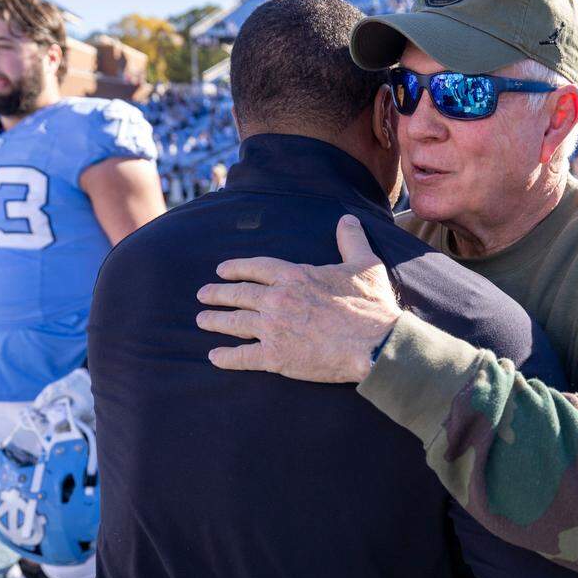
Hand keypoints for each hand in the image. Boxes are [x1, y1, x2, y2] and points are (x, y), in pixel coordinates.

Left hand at [195, 215, 402, 382]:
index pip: (255, 267)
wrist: (374, 343)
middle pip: (238, 294)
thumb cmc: (371, 305)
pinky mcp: (276, 357)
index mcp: (294, 276)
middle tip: (203, 295)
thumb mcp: (365, 264)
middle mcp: (277, 299)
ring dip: (215, 321)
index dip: (235, 268)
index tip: (221, 270)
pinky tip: (214, 357)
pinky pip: (242, 356)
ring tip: (202, 320)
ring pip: (234, 322)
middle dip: (217, 293)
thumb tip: (347, 220)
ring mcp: (273, 329)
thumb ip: (351, 240)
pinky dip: (226, 357)